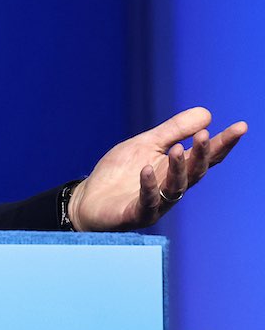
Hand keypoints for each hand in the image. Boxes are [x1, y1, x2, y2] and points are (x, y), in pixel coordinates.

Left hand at [69, 107, 247, 231]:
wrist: (88, 199)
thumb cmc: (120, 172)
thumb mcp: (145, 145)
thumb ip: (174, 131)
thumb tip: (207, 114)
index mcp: (176, 170)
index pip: (205, 157)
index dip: (223, 143)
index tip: (240, 127)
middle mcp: (172, 188)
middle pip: (194, 172)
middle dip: (202, 155)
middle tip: (205, 136)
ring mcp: (156, 203)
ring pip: (175, 188)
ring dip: (177, 169)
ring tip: (177, 149)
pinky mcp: (135, 214)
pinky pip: (146, 201)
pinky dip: (148, 186)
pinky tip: (146, 170)